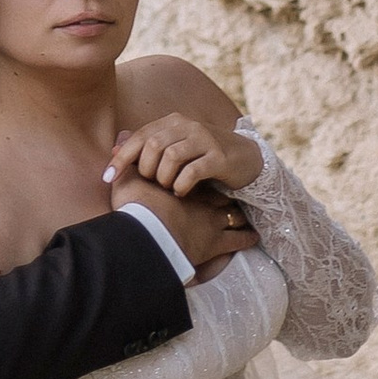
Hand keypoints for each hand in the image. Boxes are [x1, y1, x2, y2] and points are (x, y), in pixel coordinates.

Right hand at [106, 169, 255, 280]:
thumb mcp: (128, 181)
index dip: (205, 172)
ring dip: (239, 214)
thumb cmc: (135, 211)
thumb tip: (123, 134)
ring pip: (233, 215)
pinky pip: (238, 239)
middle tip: (235, 192)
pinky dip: (247, 237)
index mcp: (183, 186)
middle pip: (220, 194)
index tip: (210, 170)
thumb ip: (127, 159)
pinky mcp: (217, 244)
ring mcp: (212, 221)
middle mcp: (202, 200)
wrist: (146, 238)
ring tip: (247, 215)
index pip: (199, 174)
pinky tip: (254, 237)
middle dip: (228, 194)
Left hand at [110, 108, 262, 199]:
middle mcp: (188, 126)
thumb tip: (115, 148)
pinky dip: (181, 185)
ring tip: (168, 187)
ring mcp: (205, 140)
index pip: (139, 136)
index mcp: (173, 122)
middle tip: (152, 183)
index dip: (121, 157)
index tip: (108, 177)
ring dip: (164, 178)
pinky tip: (181, 192)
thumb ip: (147, 147)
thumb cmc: (202, 156)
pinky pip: (193, 171)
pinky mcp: (219, 157)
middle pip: (153, 145)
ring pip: (171, 156)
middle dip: (146, 169)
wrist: (246, 158)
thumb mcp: (175, 148)